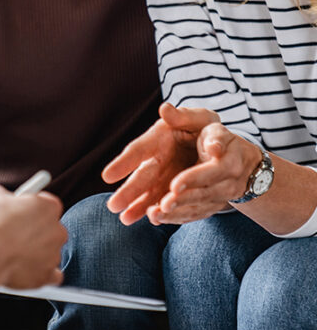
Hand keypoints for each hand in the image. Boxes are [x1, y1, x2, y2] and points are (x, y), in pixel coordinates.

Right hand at [0, 185, 65, 289]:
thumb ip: (5, 196)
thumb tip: (3, 199)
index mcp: (49, 207)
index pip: (48, 204)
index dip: (33, 207)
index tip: (23, 211)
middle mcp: (58, 231)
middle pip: (51, 228)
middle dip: (37, 230)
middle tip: (17, 232)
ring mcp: (54, 255)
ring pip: (49, 251)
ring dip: (36, 252)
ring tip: (13, 252)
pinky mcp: (48, 275)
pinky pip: (52, 275)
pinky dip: (42, 273)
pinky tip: (28, 269)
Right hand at [102, 102, 220, 223]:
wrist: (222, 148)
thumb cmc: (206, 128)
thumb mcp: (200, 118)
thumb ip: (183, 116)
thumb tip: (165, 108)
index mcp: (158, 138)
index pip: (138, 150)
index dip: (123, 163)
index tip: (107, 176)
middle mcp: (157, 159)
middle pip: (141, 177)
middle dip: (128, 192)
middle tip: (112, 206)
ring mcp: (166, 177)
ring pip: (149, 194)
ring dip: (138, 206)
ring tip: (125, 219)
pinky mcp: (175, 190)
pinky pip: (165, 203)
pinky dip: (159, 212)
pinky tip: (151, 220)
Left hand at [145, 123, 261, 223]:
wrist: (241, 160)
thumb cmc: (214, 134)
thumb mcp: (203, 120)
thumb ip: (184, 116)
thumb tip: (165, 109)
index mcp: (228, 158)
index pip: (211, 170)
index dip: (193, 179)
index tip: (174, 186)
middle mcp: (227, 180)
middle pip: (204, 192)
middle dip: (183, 200)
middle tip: (162, 206)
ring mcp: (220, 195)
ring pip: (199, 207)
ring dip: (177, 213)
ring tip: (154, 215)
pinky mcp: (211, 205)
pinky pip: (195, 214)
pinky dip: (177, 218)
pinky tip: (156, 219)